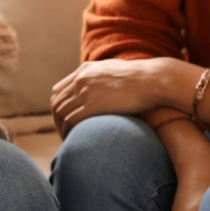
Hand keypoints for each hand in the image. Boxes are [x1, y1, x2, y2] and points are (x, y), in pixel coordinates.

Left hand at [50, 58, 176, 128]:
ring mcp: (85, 91)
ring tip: (70, 140)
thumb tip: (104, 89)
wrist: (152, 80)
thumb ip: (104, 79)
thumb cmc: (142, 79)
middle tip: (65, 134)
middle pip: (57, 103)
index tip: (64, 121)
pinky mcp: (92, 105)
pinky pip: (70, 121)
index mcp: (85, 70)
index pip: (59, 91)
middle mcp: (81, 79)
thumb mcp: (116, 72)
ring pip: (60, 113)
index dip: (58, 107)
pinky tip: (75, 141)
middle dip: (57, 121)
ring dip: (61, 129)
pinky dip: (68, 132)